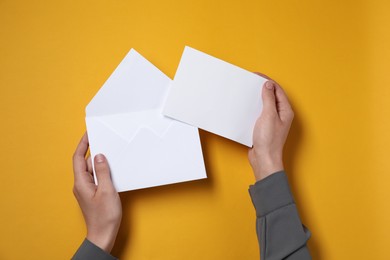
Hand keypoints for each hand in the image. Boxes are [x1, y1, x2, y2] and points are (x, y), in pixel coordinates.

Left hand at [72, 133, 121, 252]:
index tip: (88, 133)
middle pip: (86, 163)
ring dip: (101, 164)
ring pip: (92, 171)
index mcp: (81, 182)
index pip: (79, 158)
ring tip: (113, 160)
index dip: (83, 144)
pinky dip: (103, 173)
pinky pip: (97, 178)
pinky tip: (112, 173)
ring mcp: (87, 190)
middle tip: (106, 143)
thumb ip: (102, 172)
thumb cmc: (104, 216)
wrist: (103, 235)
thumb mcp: (107, 190)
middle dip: (95, 153)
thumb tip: (99, 156)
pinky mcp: (93, 194)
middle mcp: (81, 185)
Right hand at [248, 76, 293, 180]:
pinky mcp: (264, 127)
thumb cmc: (269, 140)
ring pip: (265, 104)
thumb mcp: (268, 116)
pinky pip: (259, 113)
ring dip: (257, 98)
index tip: (256, 75)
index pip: (277, 90)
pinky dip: (253, 108)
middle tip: (251, 81)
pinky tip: (246, 107)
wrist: (263, 159)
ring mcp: (272, 121)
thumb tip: (268, 85)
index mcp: (285, 111)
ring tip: (247, 92)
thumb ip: (269, 99)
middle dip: (262, 88)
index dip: (267, 81)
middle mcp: (280, 115)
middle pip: (272, 96)